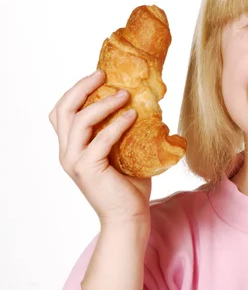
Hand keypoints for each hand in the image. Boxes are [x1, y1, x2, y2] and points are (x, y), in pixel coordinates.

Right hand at [49, 69, 151, 226]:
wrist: (130, 215)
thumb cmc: (129, 183)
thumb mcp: (123, 149)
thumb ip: (123, 129)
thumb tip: (143, 101)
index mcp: (72, 146)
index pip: (62, 111)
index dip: (76, 90)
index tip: (99, 76)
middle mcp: (67, 152)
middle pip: (63, 110)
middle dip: (82, 88)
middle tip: (103, 74)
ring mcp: (75, 161)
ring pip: (79, 121)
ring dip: (103, 103)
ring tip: (124, 94)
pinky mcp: (87, 169)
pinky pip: (101, 139)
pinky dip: (117, 124)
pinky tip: (132, 115)